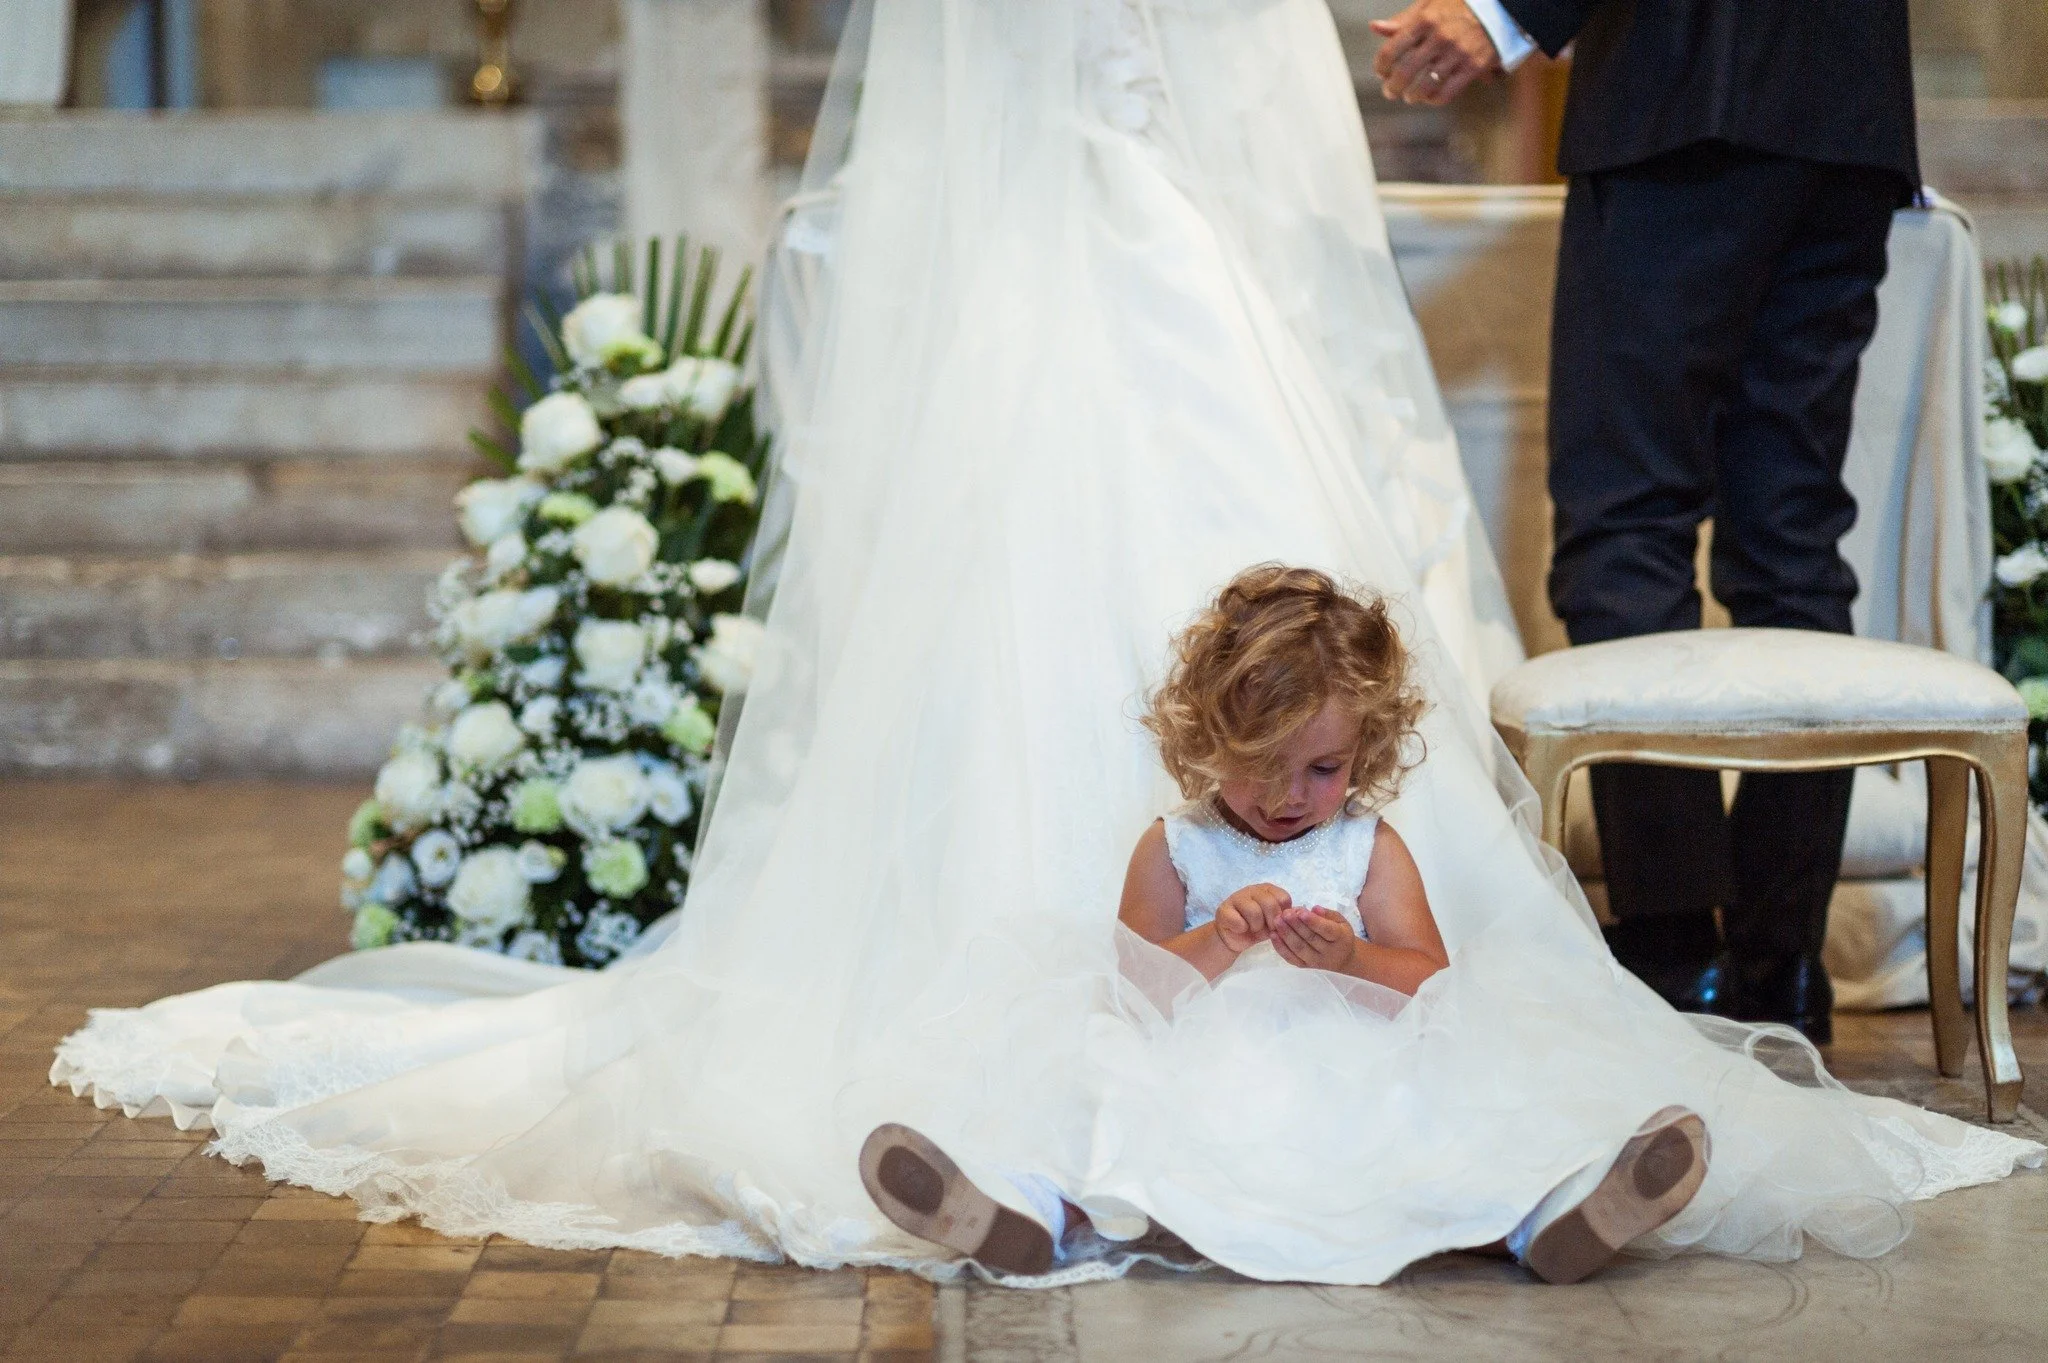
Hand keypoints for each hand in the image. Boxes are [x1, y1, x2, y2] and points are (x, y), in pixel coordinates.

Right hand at [1214, 883, 1291, 954]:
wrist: (1235, 937)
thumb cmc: (1258, 927)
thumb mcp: (1275, 922)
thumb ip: (1286, 915)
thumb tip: (1299, 912)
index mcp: (1268, 889)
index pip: (1283, 898)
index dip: (1282, 914)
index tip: (1277, 922)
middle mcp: (1253, 889)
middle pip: (1270, 904)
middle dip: (1270, 922)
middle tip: (1265, 928)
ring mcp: (1237, 897)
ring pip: (1254, 912)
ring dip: (1255, 926)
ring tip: (1252, 928)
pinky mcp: (1224, 909)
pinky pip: (1238, 921)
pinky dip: (1241, 928)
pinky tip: (1239, 928)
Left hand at [1272, 906, 1358, 972]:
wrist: (1344, 959)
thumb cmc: (1340, 934)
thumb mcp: (1340, 921)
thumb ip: (1327, 914)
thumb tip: (1314, 908)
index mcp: (1340, 938)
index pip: (1326, 930)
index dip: (1313, 921)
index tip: (1301, 912)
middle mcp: (1328, 952)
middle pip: (1310, 939)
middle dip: (1296, 925)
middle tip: (1285, 913)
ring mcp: (1315, 961)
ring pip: (1299, 948)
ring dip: (1286, 934)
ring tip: (1277, 921)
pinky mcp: (1305, 966)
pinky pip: (1291, 958)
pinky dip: (1281, 948)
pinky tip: (1273, 935)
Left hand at [1369, 0, 1500, 105]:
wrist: (1499, 8)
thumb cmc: (1459, 6)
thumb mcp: (1430, 5)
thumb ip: (1403, 20)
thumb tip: (1375, 27)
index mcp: (1425, 20)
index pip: (1391, 50)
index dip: (1381, 66)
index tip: (1381, 72)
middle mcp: (1440, 37)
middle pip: (1405, 72)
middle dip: (1392, 87)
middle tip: (1390, 92)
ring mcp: (1458, 53)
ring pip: (1425, 87)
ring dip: (1412, 96)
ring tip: (1409, 96)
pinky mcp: (1473, 67)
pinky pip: (1447, 93)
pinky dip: (1433, 100)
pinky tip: (1429, 97)